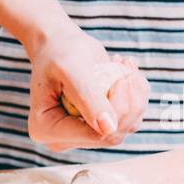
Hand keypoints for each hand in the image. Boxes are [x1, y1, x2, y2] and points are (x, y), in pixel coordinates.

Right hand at [27, 26, 148, 152]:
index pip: (93, 135)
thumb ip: (89, 100)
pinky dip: (136, 96)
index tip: (123, 79)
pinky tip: (126, 73)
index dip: (117, 110)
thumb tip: (109, 129)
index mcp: (47, 130)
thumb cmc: (59, 52)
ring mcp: (82, 135)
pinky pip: (129, 120)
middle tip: (127, 70)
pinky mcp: (98, 127)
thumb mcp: (71, 71)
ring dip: (135, 96)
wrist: (60, 44)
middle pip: (112, 135)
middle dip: (129, 103)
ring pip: (125, 128)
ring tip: (125, 67)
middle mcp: (64, 139)